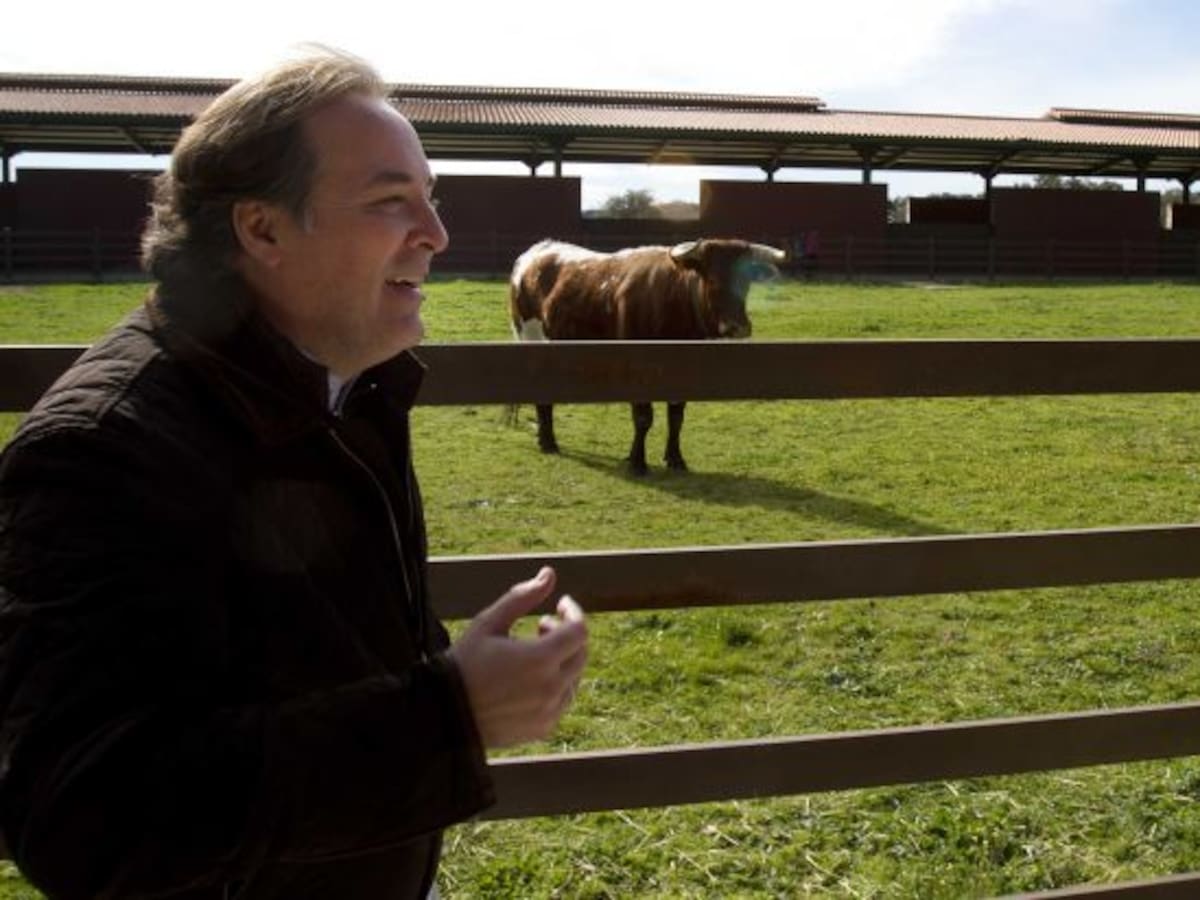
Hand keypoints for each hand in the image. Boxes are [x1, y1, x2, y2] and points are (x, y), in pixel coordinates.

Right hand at [449, 566, 587, 748]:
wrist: (444, 715)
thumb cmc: (464, 663)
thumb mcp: (489, 623)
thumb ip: (522, 596)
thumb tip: (549, 574)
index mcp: (540, 659)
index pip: (579, 630)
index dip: (573, 612)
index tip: (559, 604)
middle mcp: (550, 688)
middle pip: (580, 653)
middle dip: (566, 635)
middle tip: (541, 627)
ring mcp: (548, 711)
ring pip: (574, 678)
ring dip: (562, 660)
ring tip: (532, 653)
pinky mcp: (542, 728)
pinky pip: (562, 701)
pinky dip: (555, 685)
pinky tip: (530, 679)